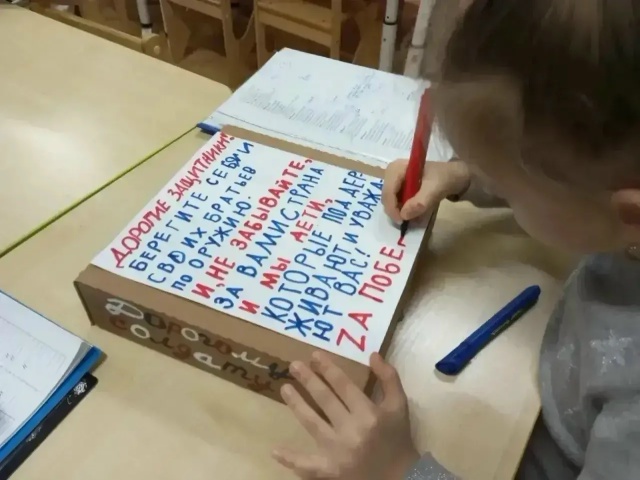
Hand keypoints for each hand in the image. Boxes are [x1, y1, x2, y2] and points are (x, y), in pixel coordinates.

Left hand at [273, 351, 419, 479]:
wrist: (400, 478)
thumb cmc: (397, 438)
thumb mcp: (399, 406)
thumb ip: (389, 378)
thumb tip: (372, 354)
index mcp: (369, 414)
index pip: (343, 385)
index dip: (328, 368)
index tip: (314, 356)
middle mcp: (352, 430)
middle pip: (325, 399)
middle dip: (309, 380)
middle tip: (294, 365)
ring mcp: (339, 452)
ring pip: (312, 423)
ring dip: (297, 404)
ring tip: (285, 388)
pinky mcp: (331, 471)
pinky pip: (307, 464)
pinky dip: (291, 459)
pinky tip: (275, 450)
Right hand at [382, 158, 470, 222]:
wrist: (456, 175)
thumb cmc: (446, 177)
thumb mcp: (436, 189)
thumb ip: (421, 202)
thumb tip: (404, 216)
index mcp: (398, 167)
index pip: (388, 190)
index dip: (392, 207)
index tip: (403, 221)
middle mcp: (393, 172)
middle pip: (386, 197)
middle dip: (396, 211)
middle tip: (408, 222)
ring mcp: (395, 180)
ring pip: (390, 201)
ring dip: (400, 212)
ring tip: (414, 217)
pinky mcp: (400, 187)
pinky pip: (396, 202)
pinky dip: (404, 210)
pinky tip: (415, 213)